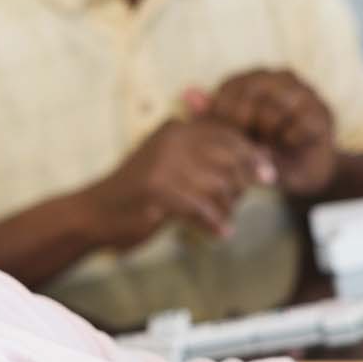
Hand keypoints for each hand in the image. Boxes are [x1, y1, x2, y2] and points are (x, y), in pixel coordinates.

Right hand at [77, 118, 272, 247]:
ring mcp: (163, 163)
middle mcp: (171, 139)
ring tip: (221, 221)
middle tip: (237, 203)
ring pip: (219, 185)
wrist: (94, 213)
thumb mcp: (174, 167)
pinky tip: (217, 233)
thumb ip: (212, 159)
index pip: (227, 133)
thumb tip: (263, 155)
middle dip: (242, 183)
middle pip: (228, 157)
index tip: (268, 175)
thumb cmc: (140, 194)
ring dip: (226, 208)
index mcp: (176, 129)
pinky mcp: (156, 190)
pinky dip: (214, 224)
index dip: (252, 154)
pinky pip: (202, 208)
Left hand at [191, 69, 336, 196]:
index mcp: (256, 77)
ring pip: (272, 112)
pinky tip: (287, 147)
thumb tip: (187, 93)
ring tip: (268, 145)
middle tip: (248, 144)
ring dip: (266, 137)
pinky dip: (287, 143)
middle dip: (244, 127)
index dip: (224, 117)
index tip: (226, 139)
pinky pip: (297, 127)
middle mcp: (281, 77)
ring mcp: (304, 92)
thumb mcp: (234, 137)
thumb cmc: (264, 150)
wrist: (304, 170)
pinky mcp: (322, 112)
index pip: (230, 87)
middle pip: (250, 96)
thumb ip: (211, 116)